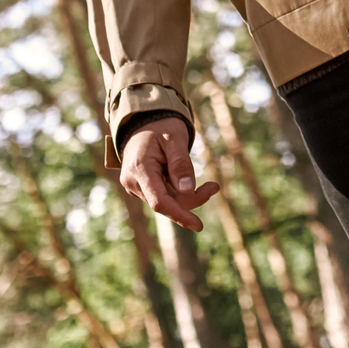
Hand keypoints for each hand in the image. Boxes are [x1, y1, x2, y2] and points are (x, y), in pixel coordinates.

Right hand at [119, 117, 220, 231]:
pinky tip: (188, 180)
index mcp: (140, 169)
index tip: (198, 225)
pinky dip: (179, 192)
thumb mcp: (175, 139)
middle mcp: (133, 182)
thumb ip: (181, 163)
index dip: (180, 214)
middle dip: (192, 199)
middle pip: (167, 203)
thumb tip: (188, 189)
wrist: (143, 122)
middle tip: (214, 187)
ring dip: (188, 196)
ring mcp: (136, 186)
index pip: (159, 201)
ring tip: (209, 185)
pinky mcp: (141, 187)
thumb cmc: (161, 127)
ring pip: (167, 201)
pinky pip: (164, 196)